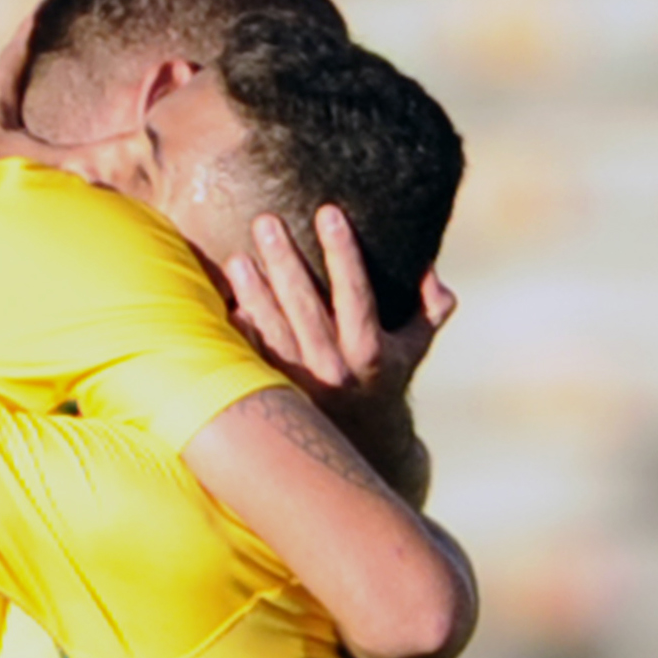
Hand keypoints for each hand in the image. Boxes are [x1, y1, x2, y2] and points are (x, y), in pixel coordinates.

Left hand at [226, 206, 450, 404]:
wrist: (365, 444)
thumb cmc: (387, 379)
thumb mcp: (415, 346)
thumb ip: (430, 308)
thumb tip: (429, 268)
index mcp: (371, 352)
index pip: (356, 293)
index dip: (342, 253)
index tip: (329, 213)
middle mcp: (335, 368)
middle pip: (305, 308)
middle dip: (285, 262)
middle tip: (267, 222)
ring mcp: (302, 383)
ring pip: (273, 332)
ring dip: (254, 294)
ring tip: (238, 258)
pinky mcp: (276, 391)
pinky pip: (252, 357)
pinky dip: (240, 331)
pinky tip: (227, 301)